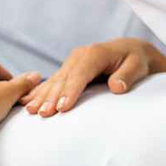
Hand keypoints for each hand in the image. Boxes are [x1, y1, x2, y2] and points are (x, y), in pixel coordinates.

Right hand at [20, 38, 165, 117]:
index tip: (62, 107)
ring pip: (55, 81)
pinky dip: (40, 91)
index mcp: (95, 53)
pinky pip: (53, 81)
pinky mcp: (69, 69)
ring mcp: (72, 62)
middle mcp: (80, 56)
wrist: (132, 51)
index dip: (70, 91)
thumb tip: (117, 87)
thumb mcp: (138, 66)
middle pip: (64, 79)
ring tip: (32, 111)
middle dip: (52, 97)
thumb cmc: (136, 60)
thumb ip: (127, 76)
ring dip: (42, 96)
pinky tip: (27, 101)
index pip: (80, 74)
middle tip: (43, 114)